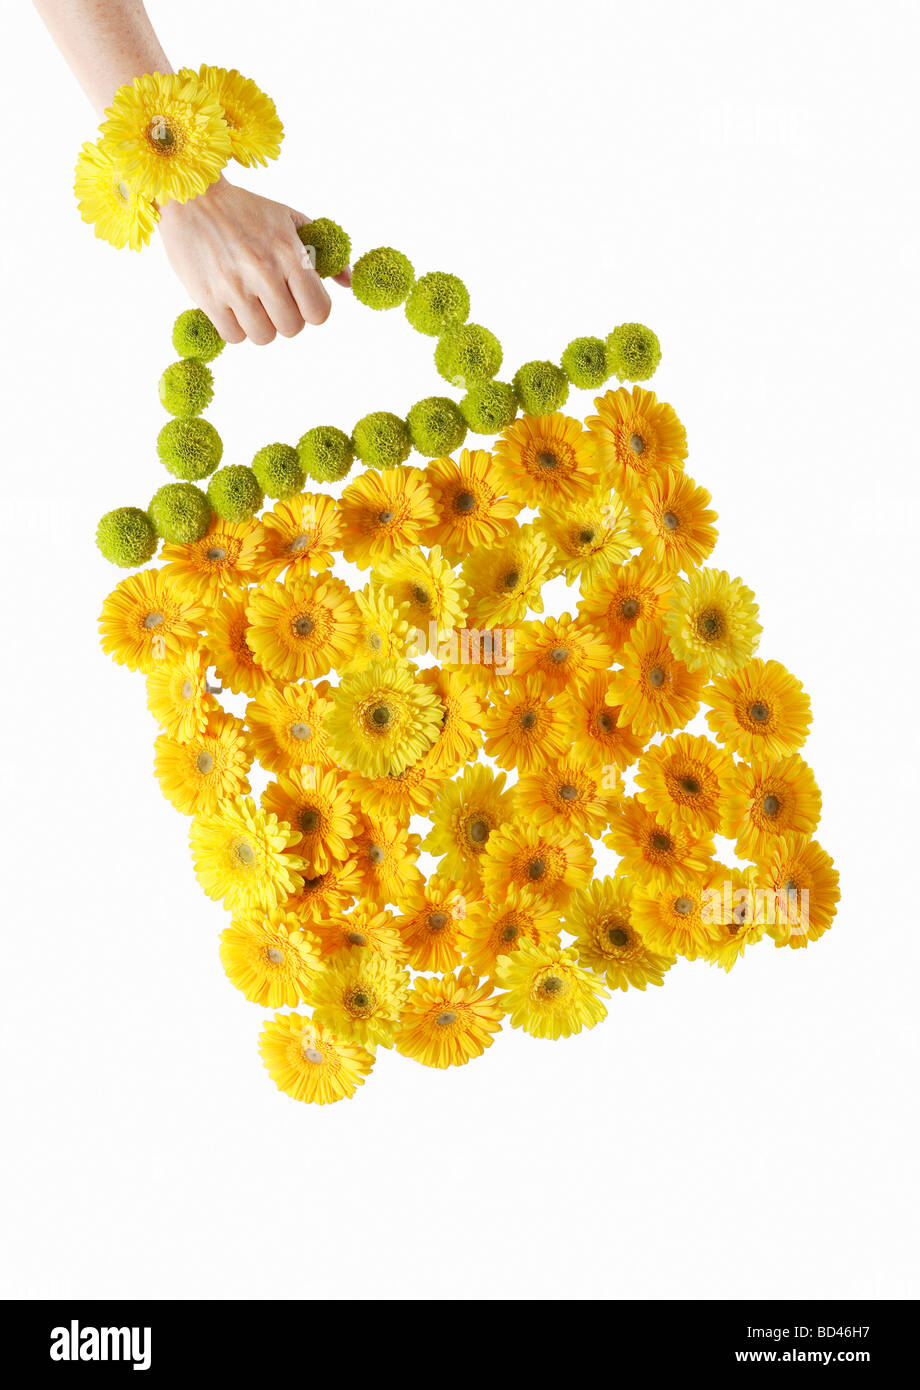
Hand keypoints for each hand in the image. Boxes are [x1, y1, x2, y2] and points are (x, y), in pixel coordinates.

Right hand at [157, 178, 350, 345]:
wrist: (193, 198)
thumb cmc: (247, 210)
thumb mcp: (289, 219)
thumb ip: (323, 251)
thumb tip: (348, 282)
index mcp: (289, 253)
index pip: (319, 311)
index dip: (312, 311)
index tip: (300, 301)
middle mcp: (264, 272)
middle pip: (291, 328)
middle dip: (286, 319)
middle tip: (273, 302)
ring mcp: (234, 287)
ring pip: (263, 337)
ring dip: (260, 326)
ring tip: (251, 304)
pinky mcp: (207, 298)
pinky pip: (233, 336)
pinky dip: (235, 328)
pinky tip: (231, 307)